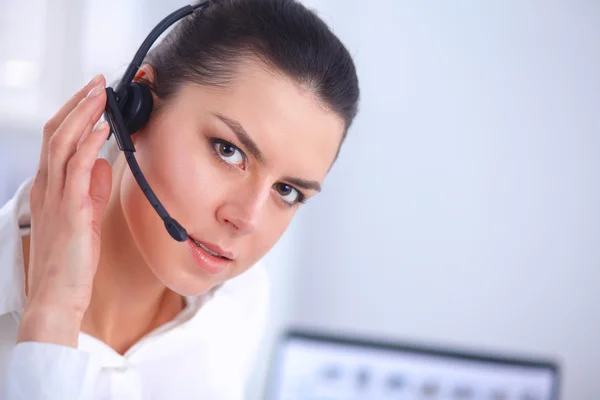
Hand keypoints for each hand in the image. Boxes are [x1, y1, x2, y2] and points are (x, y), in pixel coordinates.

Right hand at [18, 75, 111, 346]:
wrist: (57, 296)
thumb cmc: (70, 261)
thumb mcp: (84, 216)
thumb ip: (92, 189)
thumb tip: (104, 163)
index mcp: (50, 188)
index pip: (57, 140)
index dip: (74, 115)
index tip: (93, 97)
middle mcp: (48, 187)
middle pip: (56, 133)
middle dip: (78, 104)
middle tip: (98, 84)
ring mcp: (56, 197)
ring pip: (63, 144)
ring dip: (83, 115)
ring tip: (101, 95)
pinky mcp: (70, 210)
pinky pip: (77, 169)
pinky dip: (89, 144)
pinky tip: (101, 128)